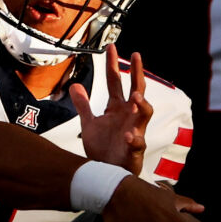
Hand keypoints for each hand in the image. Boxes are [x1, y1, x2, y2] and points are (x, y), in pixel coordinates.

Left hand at [70, 45, 152, 173]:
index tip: (111, 47)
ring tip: (136, 96)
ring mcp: (135, 132)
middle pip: (137, 90)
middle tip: (137, 57)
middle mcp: (129, 116)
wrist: (105, 174)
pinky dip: (135, 139)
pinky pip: (138, 143)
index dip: (112, 65)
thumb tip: (75, 85)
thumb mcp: (89, 124)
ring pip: (145, 114)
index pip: (116, 82)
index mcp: (118, 108)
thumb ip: (83, 105)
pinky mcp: (135, 151)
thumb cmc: (102, 148)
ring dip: (143, 105)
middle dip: (137, 73)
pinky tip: (129, 136)